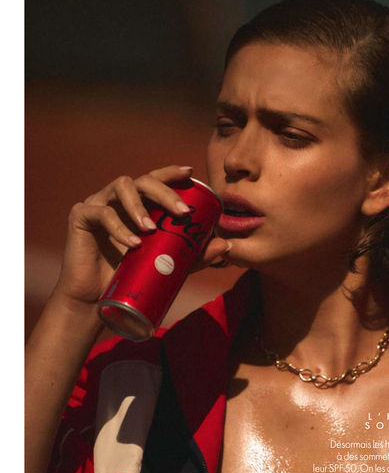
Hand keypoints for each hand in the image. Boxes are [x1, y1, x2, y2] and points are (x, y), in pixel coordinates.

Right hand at [53, 165, 229, 307]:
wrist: (97, 299)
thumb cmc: (131, 277)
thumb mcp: (167, 265)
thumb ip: (193, 256)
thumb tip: (224, 245)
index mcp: (138, 204)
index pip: (155, 180)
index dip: (171, 173)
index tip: (190, 172)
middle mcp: (118, 199)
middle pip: (144, 180)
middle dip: (165, 192)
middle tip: (181, 212)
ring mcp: (98, 204)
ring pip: (121, 187)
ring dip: (140, 206)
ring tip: (151, 229)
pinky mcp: (80, 216)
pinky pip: (101, 213)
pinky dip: (119, 228)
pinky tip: (133, 243)